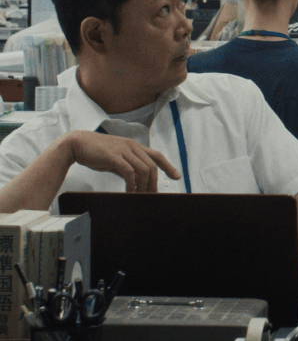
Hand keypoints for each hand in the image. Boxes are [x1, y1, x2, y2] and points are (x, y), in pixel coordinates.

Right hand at [64, 131, 180, 191]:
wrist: (76, 144)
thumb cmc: (96, 152)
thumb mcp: (116, 158)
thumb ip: (127, 166)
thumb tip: (136, 180)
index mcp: (134, 146)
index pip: (157, 155)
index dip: (168, 166)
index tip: (177, 177)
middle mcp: (132, 146)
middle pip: (153, 166)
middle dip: (155, 183)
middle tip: (152, 196)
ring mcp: (123, 150)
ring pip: (143, 170)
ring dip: (144, 186)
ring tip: (140, 196)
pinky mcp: (114, 156)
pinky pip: (129, 172)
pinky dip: (132, 184)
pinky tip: (129, 192)